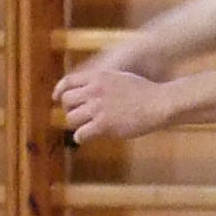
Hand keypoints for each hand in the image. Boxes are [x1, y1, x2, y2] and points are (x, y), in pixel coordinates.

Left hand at [57, 65, 172, 142]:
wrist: (159, 103)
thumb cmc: (145, 92)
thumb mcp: (120, 78)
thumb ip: (102, 83)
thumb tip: (90, 91)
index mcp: (98, 76)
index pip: (68, 81)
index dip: (60, 90)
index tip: (56, 98)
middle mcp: (94, 90)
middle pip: (67, 101)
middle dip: (70, 109)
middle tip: (78, 116)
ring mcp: (98, 107)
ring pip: (71, 118)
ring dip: (76, 124)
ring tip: (85, 128)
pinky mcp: (103, 124)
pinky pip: (80, 133)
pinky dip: (81, 137)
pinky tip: (86, 138)